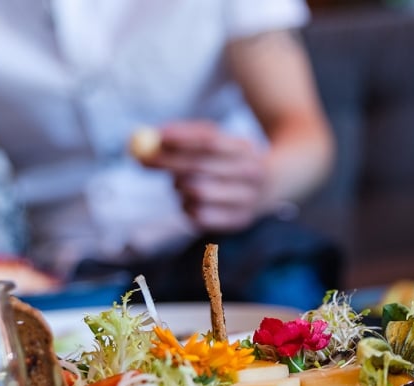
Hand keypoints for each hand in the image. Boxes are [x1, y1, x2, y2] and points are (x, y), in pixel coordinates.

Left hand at [138, 121, 268, 234]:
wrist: (272, 184)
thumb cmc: (229, 157)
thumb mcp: (218, 139)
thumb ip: (185, 136)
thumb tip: (149, 139)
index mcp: (247, 149)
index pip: (210, 142)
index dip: (181, 139)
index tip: (155, 136)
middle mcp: (252, 175)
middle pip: (201, 169)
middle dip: (167, 163)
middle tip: (142, 159)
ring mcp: (248, 201)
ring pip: (197, 193)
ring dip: (179, 187)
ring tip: (182, 182)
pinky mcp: (239, 222)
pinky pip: (199, 216)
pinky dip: (187, 207)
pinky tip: (194, 200)